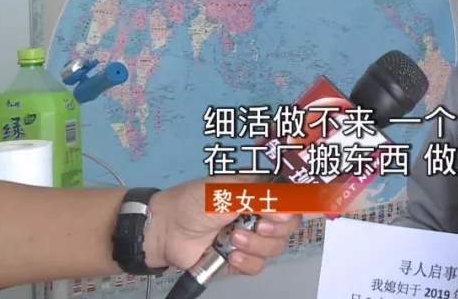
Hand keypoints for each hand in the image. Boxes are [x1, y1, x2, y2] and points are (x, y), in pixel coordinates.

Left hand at [145, 176, 300, 274]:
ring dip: (257, 246)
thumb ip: (260, 199)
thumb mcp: (227, 192)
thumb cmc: (193, 202)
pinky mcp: (239, 259)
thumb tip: (286, 212)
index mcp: (259, 192)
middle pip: (290, 225)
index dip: (294, 206)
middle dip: (277, 229)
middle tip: (258, 227)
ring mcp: (250, 238)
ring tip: (233, 240)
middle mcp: (259, 214)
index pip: (291, 197)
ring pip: (275, 247)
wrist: (164, 231)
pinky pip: (258, 266)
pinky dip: (247, 262)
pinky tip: (231, 256)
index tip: (283, 211)